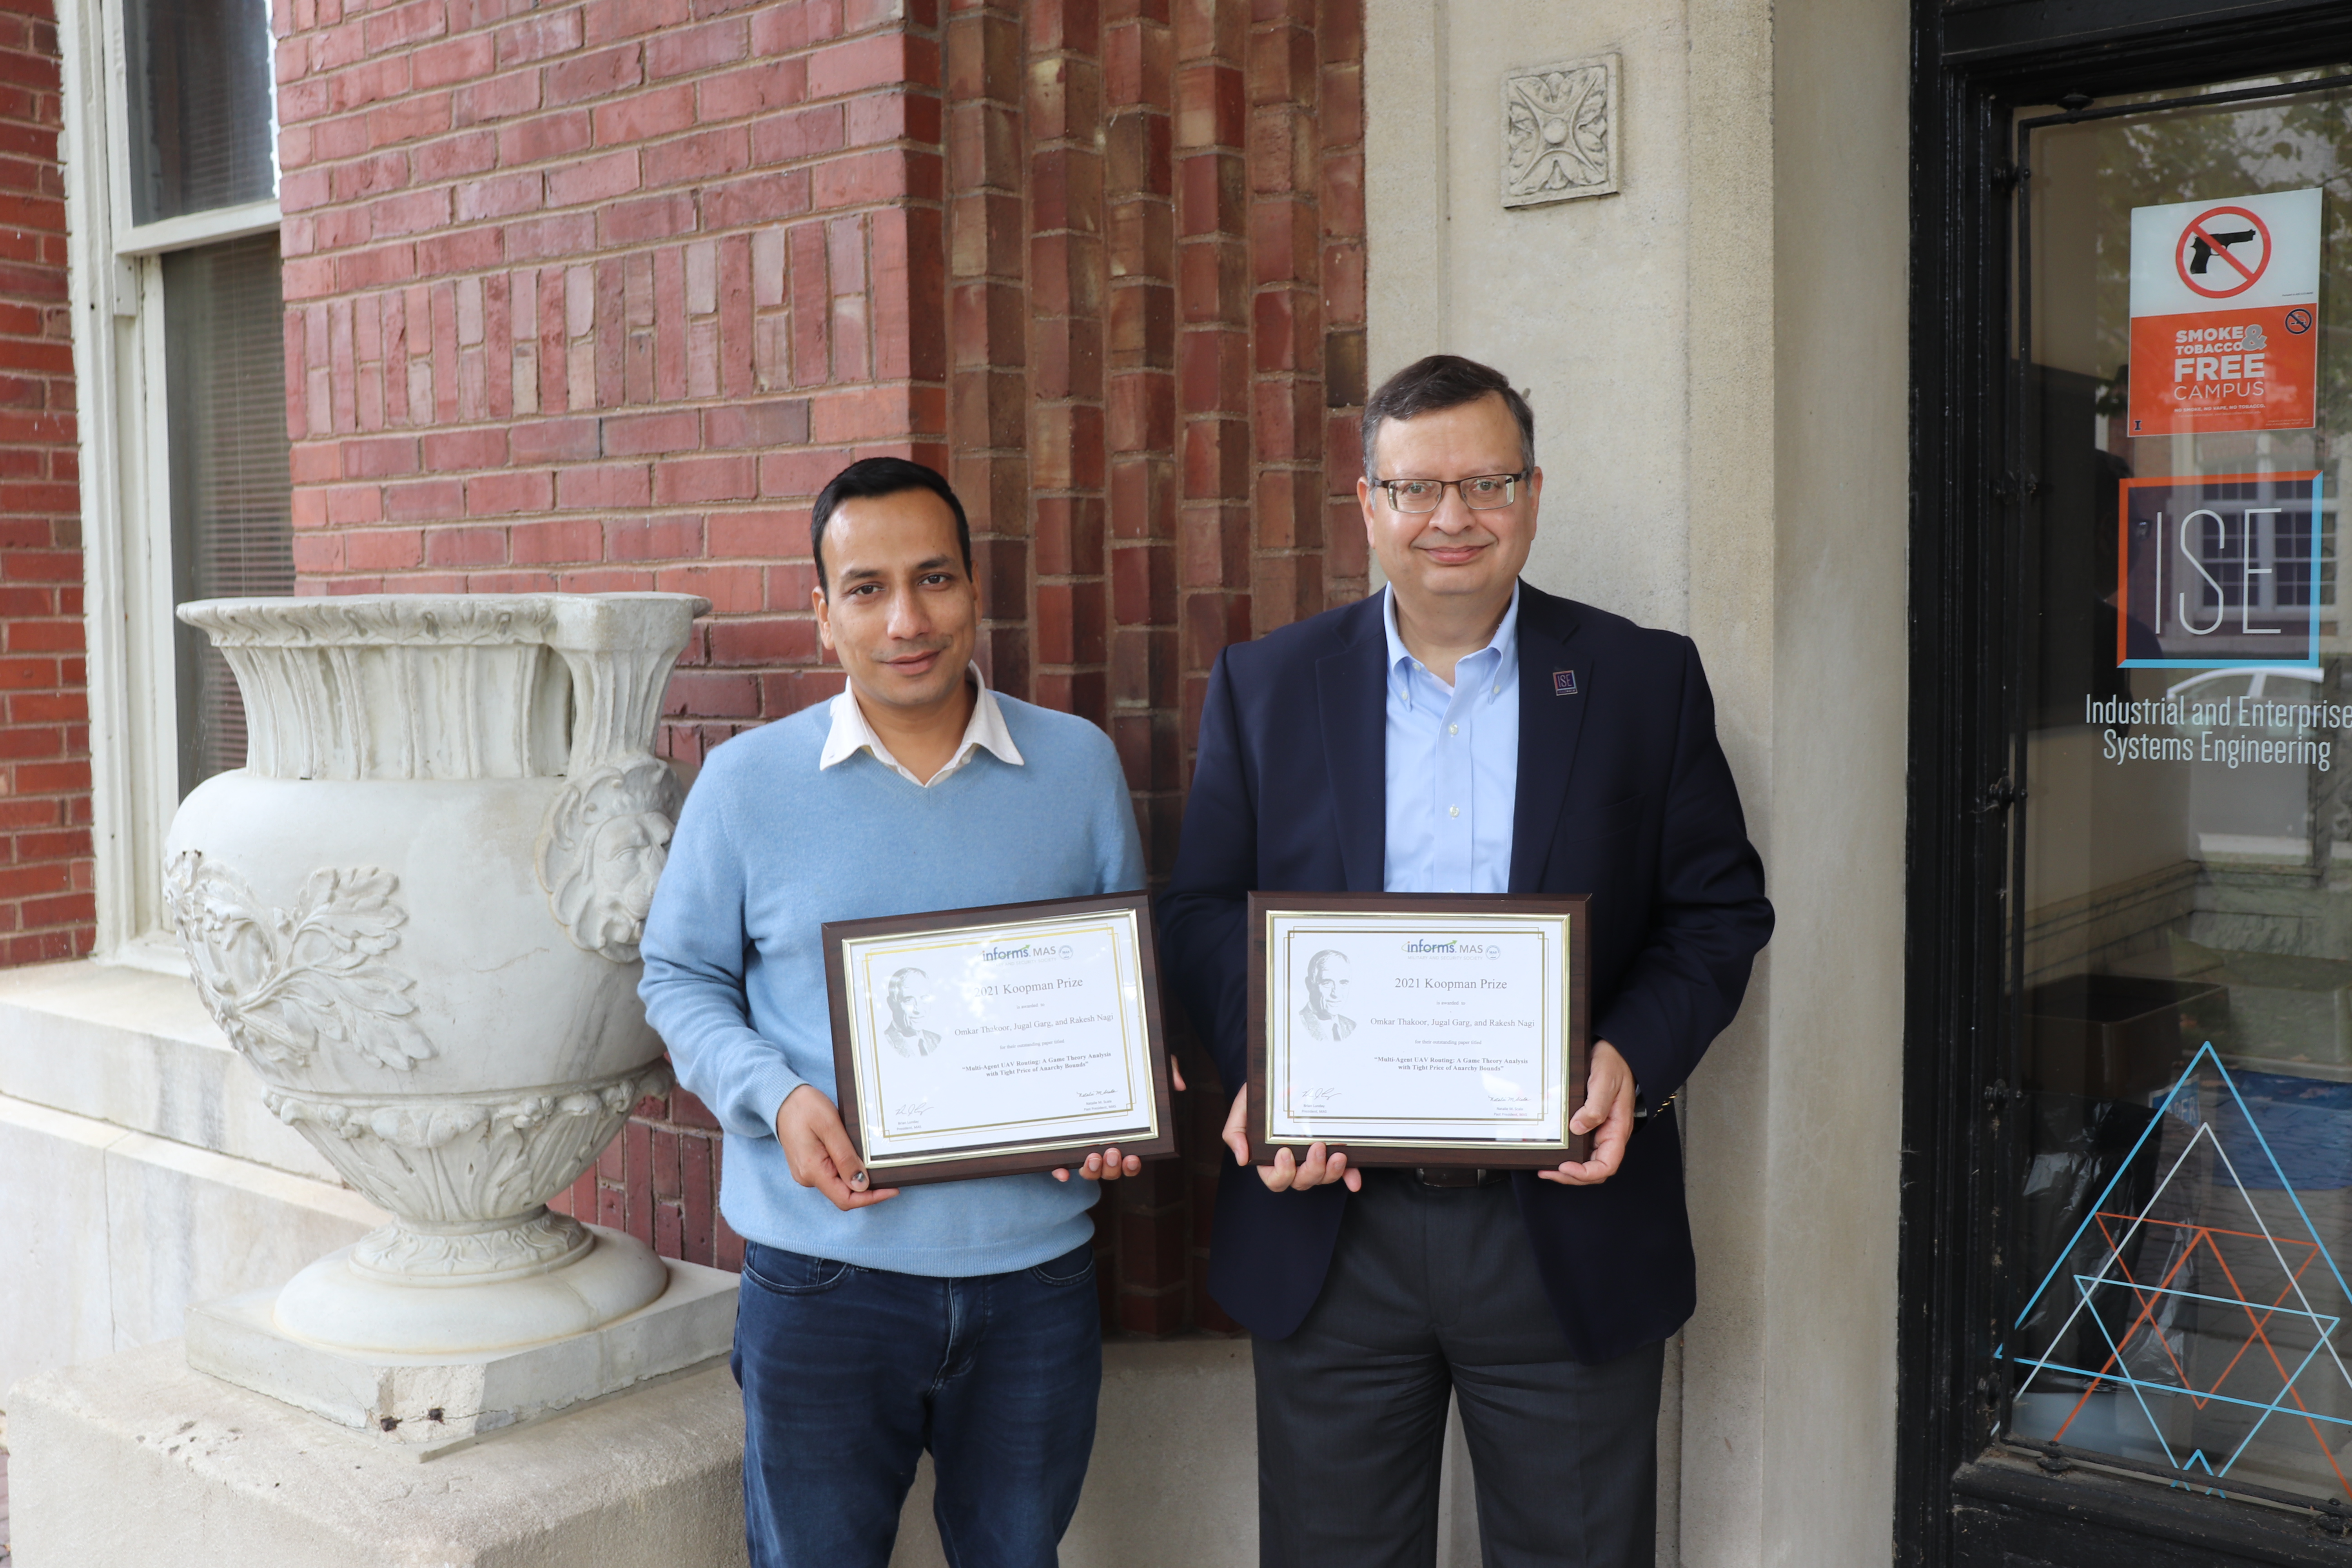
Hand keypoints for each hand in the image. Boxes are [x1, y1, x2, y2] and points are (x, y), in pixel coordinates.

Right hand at [776, 1084, 898, 1210]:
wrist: (783, 1099)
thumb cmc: (805, 1107)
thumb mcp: (830, 1126)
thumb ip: (845, 1157)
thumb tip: (861, 1185)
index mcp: (812, 1170)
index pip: (845, 1199)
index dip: (871, 1198)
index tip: (892, 1189)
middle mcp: (807, 1177)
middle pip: (843, 1194)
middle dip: (867, 1189)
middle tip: (888, 1175)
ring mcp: (807, 1173)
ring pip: (839, 1185)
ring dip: (858, 1179)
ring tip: (875, 1164)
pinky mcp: (809, 1166)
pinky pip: (832, 1175)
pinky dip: (848, 1171)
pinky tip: (858, 1158)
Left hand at [1051, 1056, 1185, 1181]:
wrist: (1087, 1059)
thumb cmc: (1123, 1070)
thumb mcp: (1145, 1066)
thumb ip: (1167, 1072)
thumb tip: (1178, 1085)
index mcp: (1125, 1138)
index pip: (1131, 1162)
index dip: (1132, 1166)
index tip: (1133, 1157)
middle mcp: (1105, 1147)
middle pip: (1111, 1171)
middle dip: (1113, 1168)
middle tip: (1113, 1151)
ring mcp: (1084, 1147)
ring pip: (1089, 1172)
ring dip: (1092, 1171)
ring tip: (1093, 1156)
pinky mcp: (1064, 1142)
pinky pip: (1062, 1164)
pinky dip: (1061, 1172)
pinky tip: (1062, 1172)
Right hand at [1223, 1085, 1359, 1192]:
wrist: (1278, 1080)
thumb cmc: (1258, 1098)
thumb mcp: (1241, 1112)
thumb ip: (1235, 1134)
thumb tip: (1242, 1159)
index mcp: (1270, 1160)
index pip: (1275, 1180)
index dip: (1282, 1173)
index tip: (1285, 1152)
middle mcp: (1293, 1165)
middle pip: (1302, 1182)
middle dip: (1311, 1170)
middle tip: (1317, 1147)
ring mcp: (1313, 1159)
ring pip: (1322, 1178)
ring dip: (1331, 1172)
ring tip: (1338, 1154)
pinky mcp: (1331, 1152)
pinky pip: (1343, 1171)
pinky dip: (1350, 1177)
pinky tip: (1355, 1181)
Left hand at [1537, 1039, 1635, 1186]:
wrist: (1614, 1050)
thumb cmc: (1614, 1063)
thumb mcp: (1605, 1082)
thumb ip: (1594, 1107)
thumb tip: (1577, 1128)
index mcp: (1617, 1129)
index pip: (1607, 1165)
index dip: (1586, 1173)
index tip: (1565, 1167)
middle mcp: (1609, 1134)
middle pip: (1594, 1168)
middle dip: (1572, 1175)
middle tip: (1547, 1171)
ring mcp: (1599, 1130)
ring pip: (1585, 1160)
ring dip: (1567, 1168)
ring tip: (1546, 1166)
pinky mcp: (1589, 1122)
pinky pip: (1579, 1145)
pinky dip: (1566, 1151)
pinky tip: (1552, 1148)